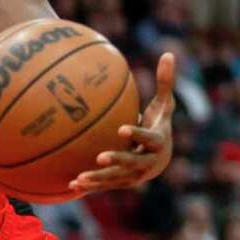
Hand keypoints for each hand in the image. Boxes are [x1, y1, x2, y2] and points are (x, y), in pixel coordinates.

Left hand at [69, 50, 177, 196]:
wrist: (161, 160)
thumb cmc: (159, 126)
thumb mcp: (164, 106)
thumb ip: (165, 83)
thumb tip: (168, 53)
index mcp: (158, 143)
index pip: (148, 139)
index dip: (137, 134)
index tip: (122, 129)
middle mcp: (148, 163)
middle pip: (133, 163)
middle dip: (117, 160)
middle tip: (100, 156)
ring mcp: (135, 176)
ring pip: (116, 178)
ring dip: (98, 179)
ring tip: (79, 178)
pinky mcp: (122, 183)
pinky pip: (106, 185)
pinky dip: (91, 186)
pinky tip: (71, 185)